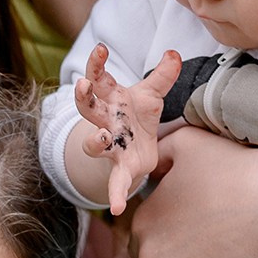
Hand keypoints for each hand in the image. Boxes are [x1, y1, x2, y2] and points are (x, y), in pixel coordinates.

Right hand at [76, 47, 182, 213]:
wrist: (140, 146)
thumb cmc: (139, 115)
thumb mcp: (153, 94)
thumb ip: (163, 76)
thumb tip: (174, 53)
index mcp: (110, 99)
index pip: (97, 77)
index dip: (96, 64)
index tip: (100, 49)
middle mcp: (105, 121)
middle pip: (87, 107)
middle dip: (83, 96)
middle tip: (83, 85)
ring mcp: (110, 145)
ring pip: (94, 143)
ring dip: (94, 141)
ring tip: (102, 138)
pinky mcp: (121, 167)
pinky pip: (115, 182)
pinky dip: (115, 194)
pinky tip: (116, 208)